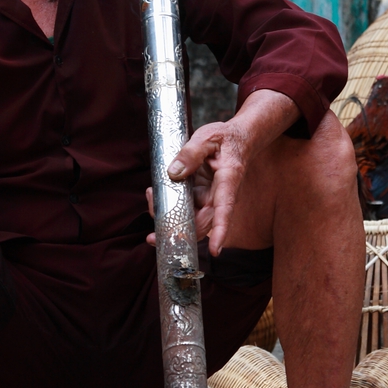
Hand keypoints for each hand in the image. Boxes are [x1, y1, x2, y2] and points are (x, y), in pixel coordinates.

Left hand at [147, 89, 298, 255]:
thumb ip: (191, 153)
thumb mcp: (208, 137)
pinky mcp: (198, 197)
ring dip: (167, 218)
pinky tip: (155, 194)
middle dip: (177, 232)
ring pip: (189, 220)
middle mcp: (218, 197)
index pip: (225, 210)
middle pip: (201, 224)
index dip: (221, 231)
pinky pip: (183, 210)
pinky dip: (167, 207)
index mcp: (227, 181)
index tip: (215, 250)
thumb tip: (173, 173)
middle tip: (151, 234)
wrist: (236, 140)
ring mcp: (207, 199)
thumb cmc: (226, 139)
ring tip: (151, 195)